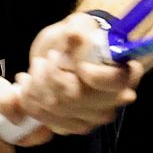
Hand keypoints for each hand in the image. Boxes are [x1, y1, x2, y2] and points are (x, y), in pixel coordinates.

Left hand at [17, 12, 143, 134]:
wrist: (70, 53)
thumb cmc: (80, 37)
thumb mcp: (79, 26)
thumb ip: (77, 30)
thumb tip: (74, 35)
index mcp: (125, 74)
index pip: (115, 82)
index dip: (92, 73)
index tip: (73, 57)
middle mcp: (113, 101)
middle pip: (76, 97)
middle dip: (52, 76)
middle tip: (46, 58)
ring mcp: (94, 117)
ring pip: (58, 109)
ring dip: (37, 87)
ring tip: (34, 69)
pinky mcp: (73, 126)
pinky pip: (47, 120)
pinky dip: (31, 101)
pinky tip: (28, 84)